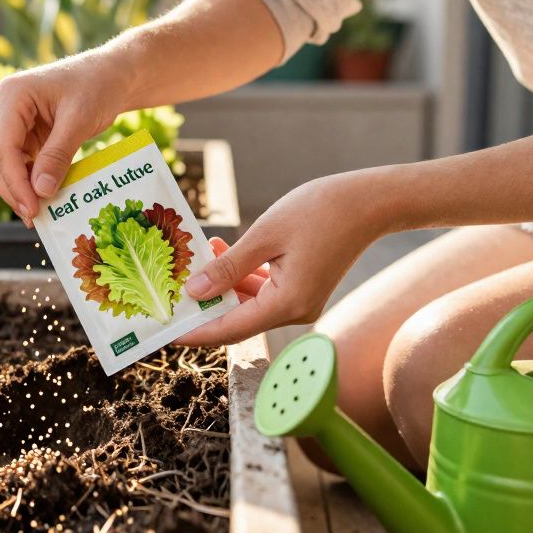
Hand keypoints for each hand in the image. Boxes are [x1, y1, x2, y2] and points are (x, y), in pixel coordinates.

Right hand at [0, 53, 127, 223]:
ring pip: (1, 166)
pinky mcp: (18, 134)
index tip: (33, 210)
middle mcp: (0, 106)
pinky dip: (26, 182)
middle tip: (36, 218)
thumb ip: (58, 155)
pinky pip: (16, 164)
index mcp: (11, 95)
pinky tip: (42, 199)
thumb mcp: (80, 120)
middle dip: (14, 191)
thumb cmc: (96, 87)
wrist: (108, 75)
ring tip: (40, 214)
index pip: (2, 148)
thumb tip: (40, 192)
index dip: (15, 184)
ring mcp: (7, 120)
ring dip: (18, 190)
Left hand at [175, 173, 388, 345]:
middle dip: (203, 303)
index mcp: (287, 303)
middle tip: (168, 289)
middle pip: (236, 318)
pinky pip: (262, 290)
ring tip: (193, 258)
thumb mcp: (265, 235)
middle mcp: (295, 311)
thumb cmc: (321, 211)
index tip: (164, 330)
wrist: (368, 201)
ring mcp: (300, 301)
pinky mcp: (302, 288)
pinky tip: (220, 250)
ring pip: (248, 302)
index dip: (194, 331)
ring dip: (220, 283)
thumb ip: (228, 266)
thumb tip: (195, 292)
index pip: (229, 329)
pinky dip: (240, 275)